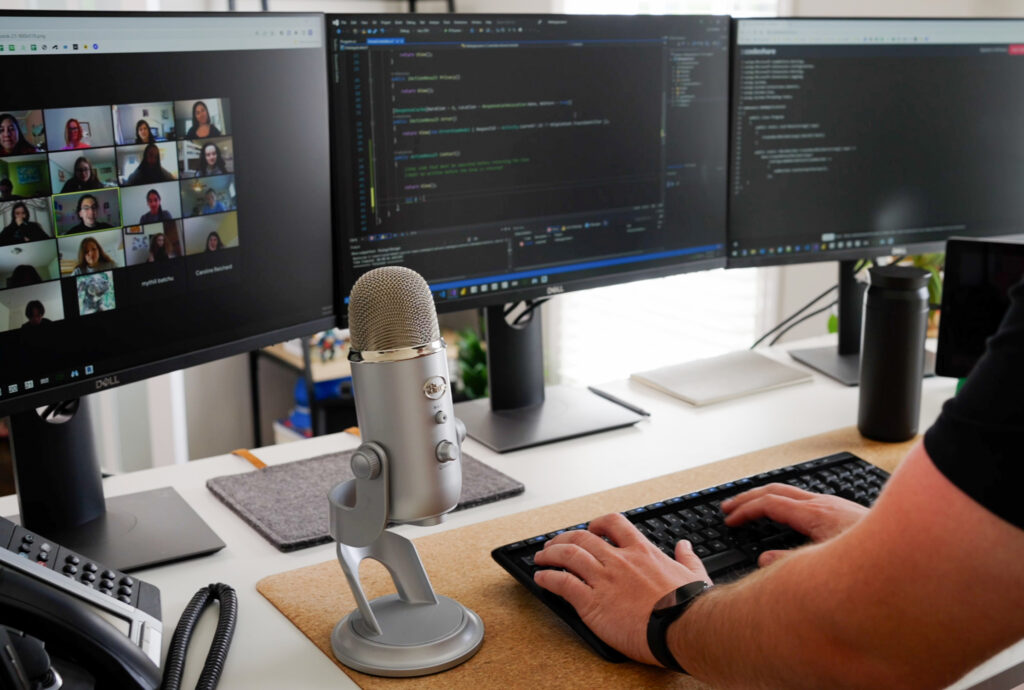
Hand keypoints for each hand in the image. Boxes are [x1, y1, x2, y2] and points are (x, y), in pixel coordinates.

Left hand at [532, 512, 709, 665]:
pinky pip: (562, 583)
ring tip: (541, 558)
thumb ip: (687, 558)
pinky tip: (541, 579)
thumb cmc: (690, 606)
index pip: (613, 523)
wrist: (683, 628)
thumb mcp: (694, 574)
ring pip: (568, 555)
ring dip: (550, 554)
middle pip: (582, 537)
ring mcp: (604, 579)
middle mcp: (620, 560)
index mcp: (642, 551)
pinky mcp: (592, 603)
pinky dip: (547, 578)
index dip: (597, 523)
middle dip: (564, 538)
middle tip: (555, 544)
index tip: (590, 528)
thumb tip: (685, 546)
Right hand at [721, 483, 868, 565]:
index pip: (769, 503)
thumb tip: (763, 560)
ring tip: (749, 507)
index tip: (730, 520)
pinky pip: (802, 498)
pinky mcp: (840, 509)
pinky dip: (782, 502)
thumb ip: (793, 563)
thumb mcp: (829, 563)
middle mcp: (822, 503)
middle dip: (747, 497)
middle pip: (774, 489)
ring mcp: (832, 503)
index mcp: (814, 513)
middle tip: (727, 507)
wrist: (913, 546)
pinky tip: (785, 516)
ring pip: (788, 491)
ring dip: (764, 497)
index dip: (745, 511)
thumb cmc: (877, 557)